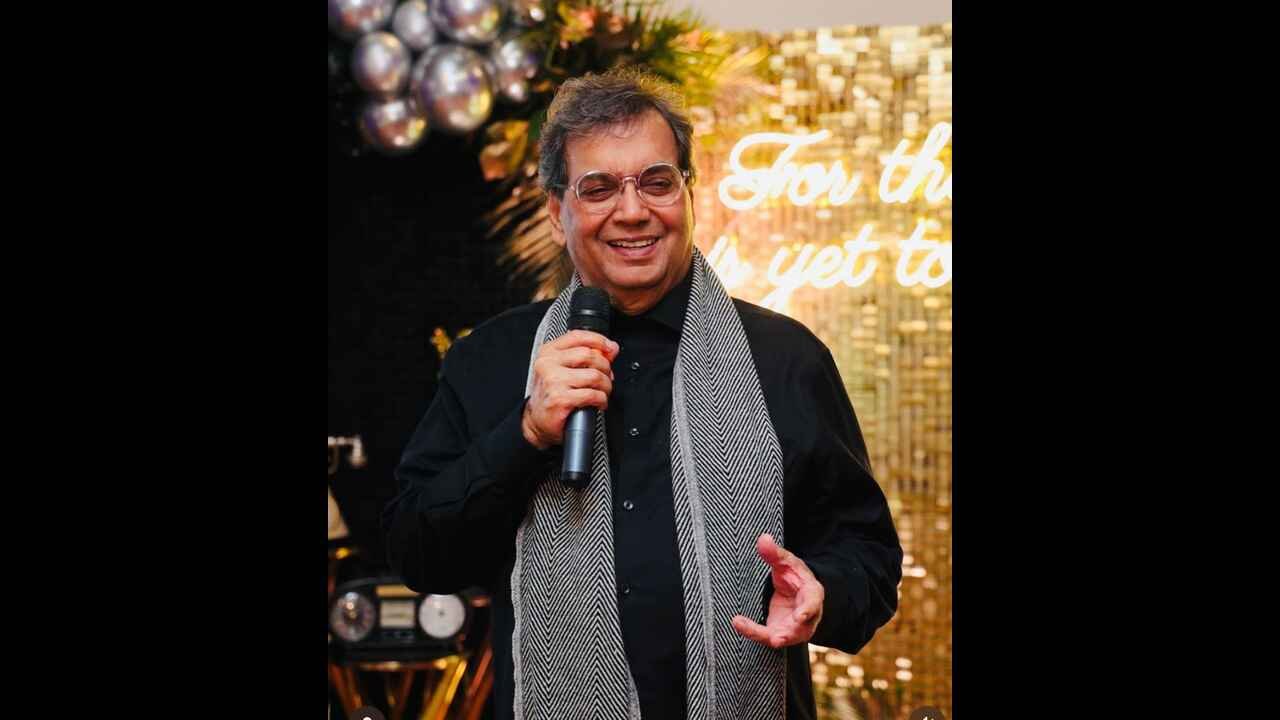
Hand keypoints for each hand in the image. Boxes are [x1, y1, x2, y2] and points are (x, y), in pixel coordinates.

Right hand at [522, 330, 619, 449]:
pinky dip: (601, 399)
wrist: (538, 421)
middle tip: (606, 377)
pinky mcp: (560, 399)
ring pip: (594, 375)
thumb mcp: (563, 369)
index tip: (610, 349)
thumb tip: (611, 349)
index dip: (599, 341)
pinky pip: (592, 394)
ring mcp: (553, 381)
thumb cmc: (552, 394)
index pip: (578, 336)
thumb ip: (586, 356)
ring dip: (605, 385)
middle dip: (605, 367)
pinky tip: (598, 402)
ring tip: (602, 392)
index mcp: (548, 352)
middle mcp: (548, 364)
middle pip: (589, 355)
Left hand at [731, 533, 823, 648]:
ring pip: (784, 636)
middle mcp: (806, 615)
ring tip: (757, 635)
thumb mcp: (786, 562)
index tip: (800, 616)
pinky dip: (753, 631)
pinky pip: (767, 635)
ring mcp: (794, 627)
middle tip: (777, 638)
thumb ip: (775, 554)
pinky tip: (739, 623)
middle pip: (801, 627)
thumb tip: (763, 539)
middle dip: (790, 634)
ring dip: (772, 638)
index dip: (808, 610)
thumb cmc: (794, 576)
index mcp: (812, 594)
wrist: (795, 592)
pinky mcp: (780, 632)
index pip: (813, 602)